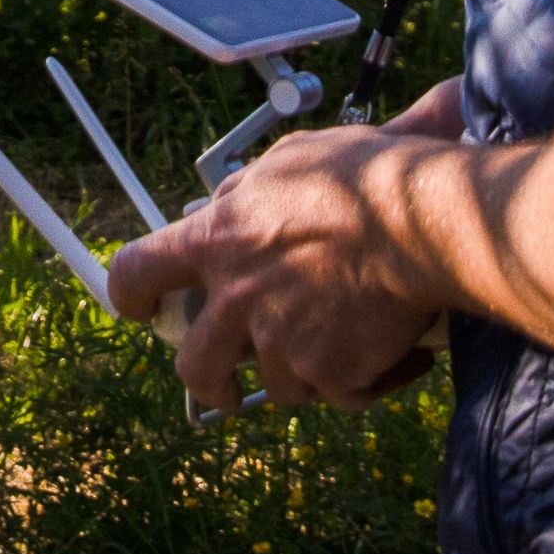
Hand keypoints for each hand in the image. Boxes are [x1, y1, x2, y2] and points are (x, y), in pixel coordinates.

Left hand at [100, 126, 450, 419]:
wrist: (422, 224)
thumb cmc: (364, 178)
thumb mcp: (290, 160)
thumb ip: (251, 189)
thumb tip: (234, 199)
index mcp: (219, 240)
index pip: (138, 272)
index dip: (130, 295)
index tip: (142, 310)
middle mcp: (238, 298)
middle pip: (194, 366)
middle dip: (210, 383)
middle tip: (227, 386)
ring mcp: (280, 343)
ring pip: (278, 384)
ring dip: (308, 371)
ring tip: (349, 342)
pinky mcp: (327, 374)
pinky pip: (340, 394)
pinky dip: (370, 380)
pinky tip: (400, 355)